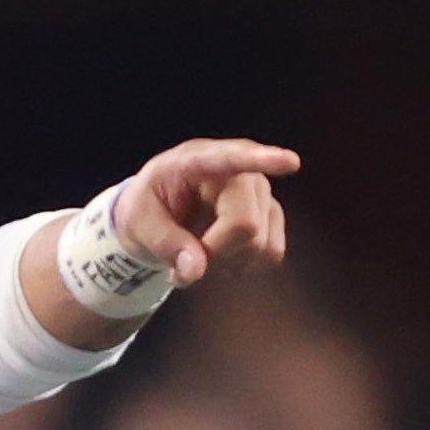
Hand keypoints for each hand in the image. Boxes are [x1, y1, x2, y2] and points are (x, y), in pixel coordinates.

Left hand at [104, 138, 299, 289]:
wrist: (158, 215)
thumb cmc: (148, 210)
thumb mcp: (138, 224)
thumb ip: (165, 244)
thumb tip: (196, 270)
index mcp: (197, 161)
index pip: (231, 158)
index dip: (262, 161)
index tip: (291, 162)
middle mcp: (238, 171)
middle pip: (246, 224)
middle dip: (216, 254)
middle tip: (184, 260)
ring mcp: (260, 192)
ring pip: (261, 244)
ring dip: (228, 263)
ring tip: (201, 252)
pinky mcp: (271, 214)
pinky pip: (271, 253)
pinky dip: (244, 266)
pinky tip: (223, 255)